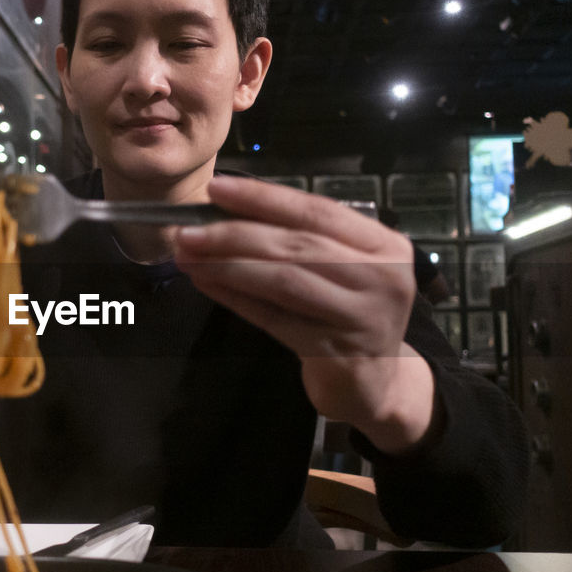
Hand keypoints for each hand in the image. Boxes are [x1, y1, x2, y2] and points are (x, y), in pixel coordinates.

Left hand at [174, 175, 437, 452]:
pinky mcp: (336, 352)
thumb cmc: (348, 314)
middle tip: (188, 231)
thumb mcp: (339, 269)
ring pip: (284, 281)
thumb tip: (225, 211)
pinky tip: (207, 285)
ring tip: (188, 257)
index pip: (317, 210)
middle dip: (236, 234)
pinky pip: (275, 319)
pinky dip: (236, 299)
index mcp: (384, 245)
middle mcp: (382, 277)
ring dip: (229, 265)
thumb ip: (299, 240)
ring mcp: (362, 317)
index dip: (264, 198)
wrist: (374, 383)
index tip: (216, 187)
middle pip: (298, 245)